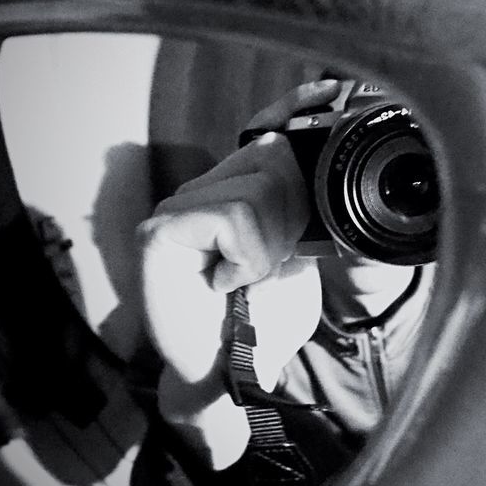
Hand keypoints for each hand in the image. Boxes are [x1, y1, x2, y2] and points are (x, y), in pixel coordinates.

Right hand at [136, 79, 341, 467]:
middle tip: (265, 266)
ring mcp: (175, 207)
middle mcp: (201, 190)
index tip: (325, 110)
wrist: (227, 375)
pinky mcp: (160, 231)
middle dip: (290, 220)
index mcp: (233, 190)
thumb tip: (295, 150)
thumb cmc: (263, 322)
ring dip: (266, 248)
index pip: (271, 137)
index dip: (298, 121)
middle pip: (272, 160)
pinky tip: (225, 284)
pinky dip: (246, 258)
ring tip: (244, 279)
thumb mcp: (298, 255)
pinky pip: (234, 217)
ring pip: (256, 191)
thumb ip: (299, 207)